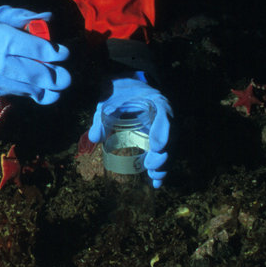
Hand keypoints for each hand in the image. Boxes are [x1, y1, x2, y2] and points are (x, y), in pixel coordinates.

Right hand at [0, 3, 70, 103]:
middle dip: (56, 78)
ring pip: (27, 89)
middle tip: (67, 78)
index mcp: (4, 39)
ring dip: (46, 91)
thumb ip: (24, 16)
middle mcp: (0, 62)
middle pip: (37, 74)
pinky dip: (29, 93)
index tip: (64, 53)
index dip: (56, 53)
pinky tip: (39, 91)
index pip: (38, 50)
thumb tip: (48, 18)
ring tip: (57, 89)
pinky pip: (14, 94)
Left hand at [88, 72, 171, 187]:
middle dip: (164, 155)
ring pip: (171, 148)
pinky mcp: (162, 137)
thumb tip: (94, 137)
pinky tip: (156, 182)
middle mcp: (166, 115)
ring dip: (165, 164)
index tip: (156, 147)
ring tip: (155, 179)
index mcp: (156, 101)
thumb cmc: (120, 92)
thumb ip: (102, 117)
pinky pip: (166, 152)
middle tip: (150, 167)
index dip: (162, 132)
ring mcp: (166, 127)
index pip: (165, 116)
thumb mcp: (109, 101)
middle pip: (172, 137)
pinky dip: (162, 166)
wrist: (130, 85)